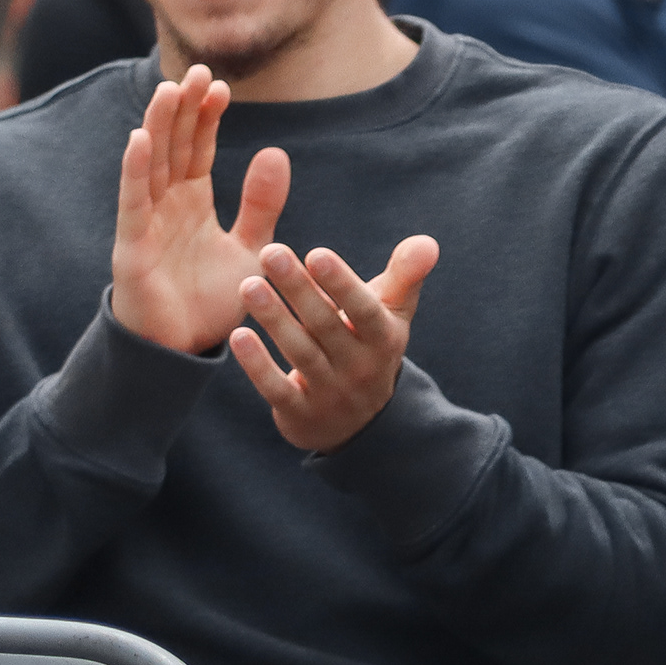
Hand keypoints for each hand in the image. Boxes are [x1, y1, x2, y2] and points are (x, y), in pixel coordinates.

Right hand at [110, 68, 286, 355]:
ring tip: (169, 89)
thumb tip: (276, 151)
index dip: (207, 117)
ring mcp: (146, 221)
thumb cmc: (212, 300)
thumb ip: (262, 204)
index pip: (198, 149)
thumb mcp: (251, 247)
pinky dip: (134, 170)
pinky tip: (138, 138)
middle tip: (198, 69)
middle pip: (174, 146)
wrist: (184, 350)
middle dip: (184, 109)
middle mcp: (166, 205)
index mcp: (193, 202)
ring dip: (158, 126)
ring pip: (151, 164)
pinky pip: (132, 201)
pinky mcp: (131, 245)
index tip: (222, 84)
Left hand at [231, 238, 439, 453]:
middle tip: (270, 252)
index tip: (316, 254)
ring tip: (248, 285)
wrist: (358, 423)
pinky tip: (238, 335)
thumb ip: (405, 276)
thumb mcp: (391, 316)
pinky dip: (257, 364)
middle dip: (298, 288)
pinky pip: (277, 388)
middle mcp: (360, 367)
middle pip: (326, 325)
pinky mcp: (299, 413)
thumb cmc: (369, 348)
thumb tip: (427, 241)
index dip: (342, 284)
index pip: (365, 310)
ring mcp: (331, 393)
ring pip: (300, 352)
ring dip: (274, 318)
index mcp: (384, 339)